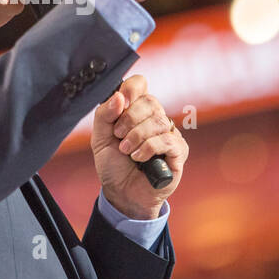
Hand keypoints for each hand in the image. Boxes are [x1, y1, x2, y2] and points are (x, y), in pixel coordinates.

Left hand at [91, 74, 187, 219]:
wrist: (122, 193)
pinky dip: (148, 148)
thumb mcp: (100, 138)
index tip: (119, 104)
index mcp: (136, 110)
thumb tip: (118, 96)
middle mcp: (155, 118)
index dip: (131, 89)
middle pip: (150, 101)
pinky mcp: (178, 151)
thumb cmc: (114, 165)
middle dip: (129, 118)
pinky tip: (138, 158)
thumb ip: (104, 115)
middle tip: (118, 135)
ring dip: (136, 136)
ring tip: (126, 151)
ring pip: (158, 120)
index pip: (140, 84)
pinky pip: (166, 140)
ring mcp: (168, 133)